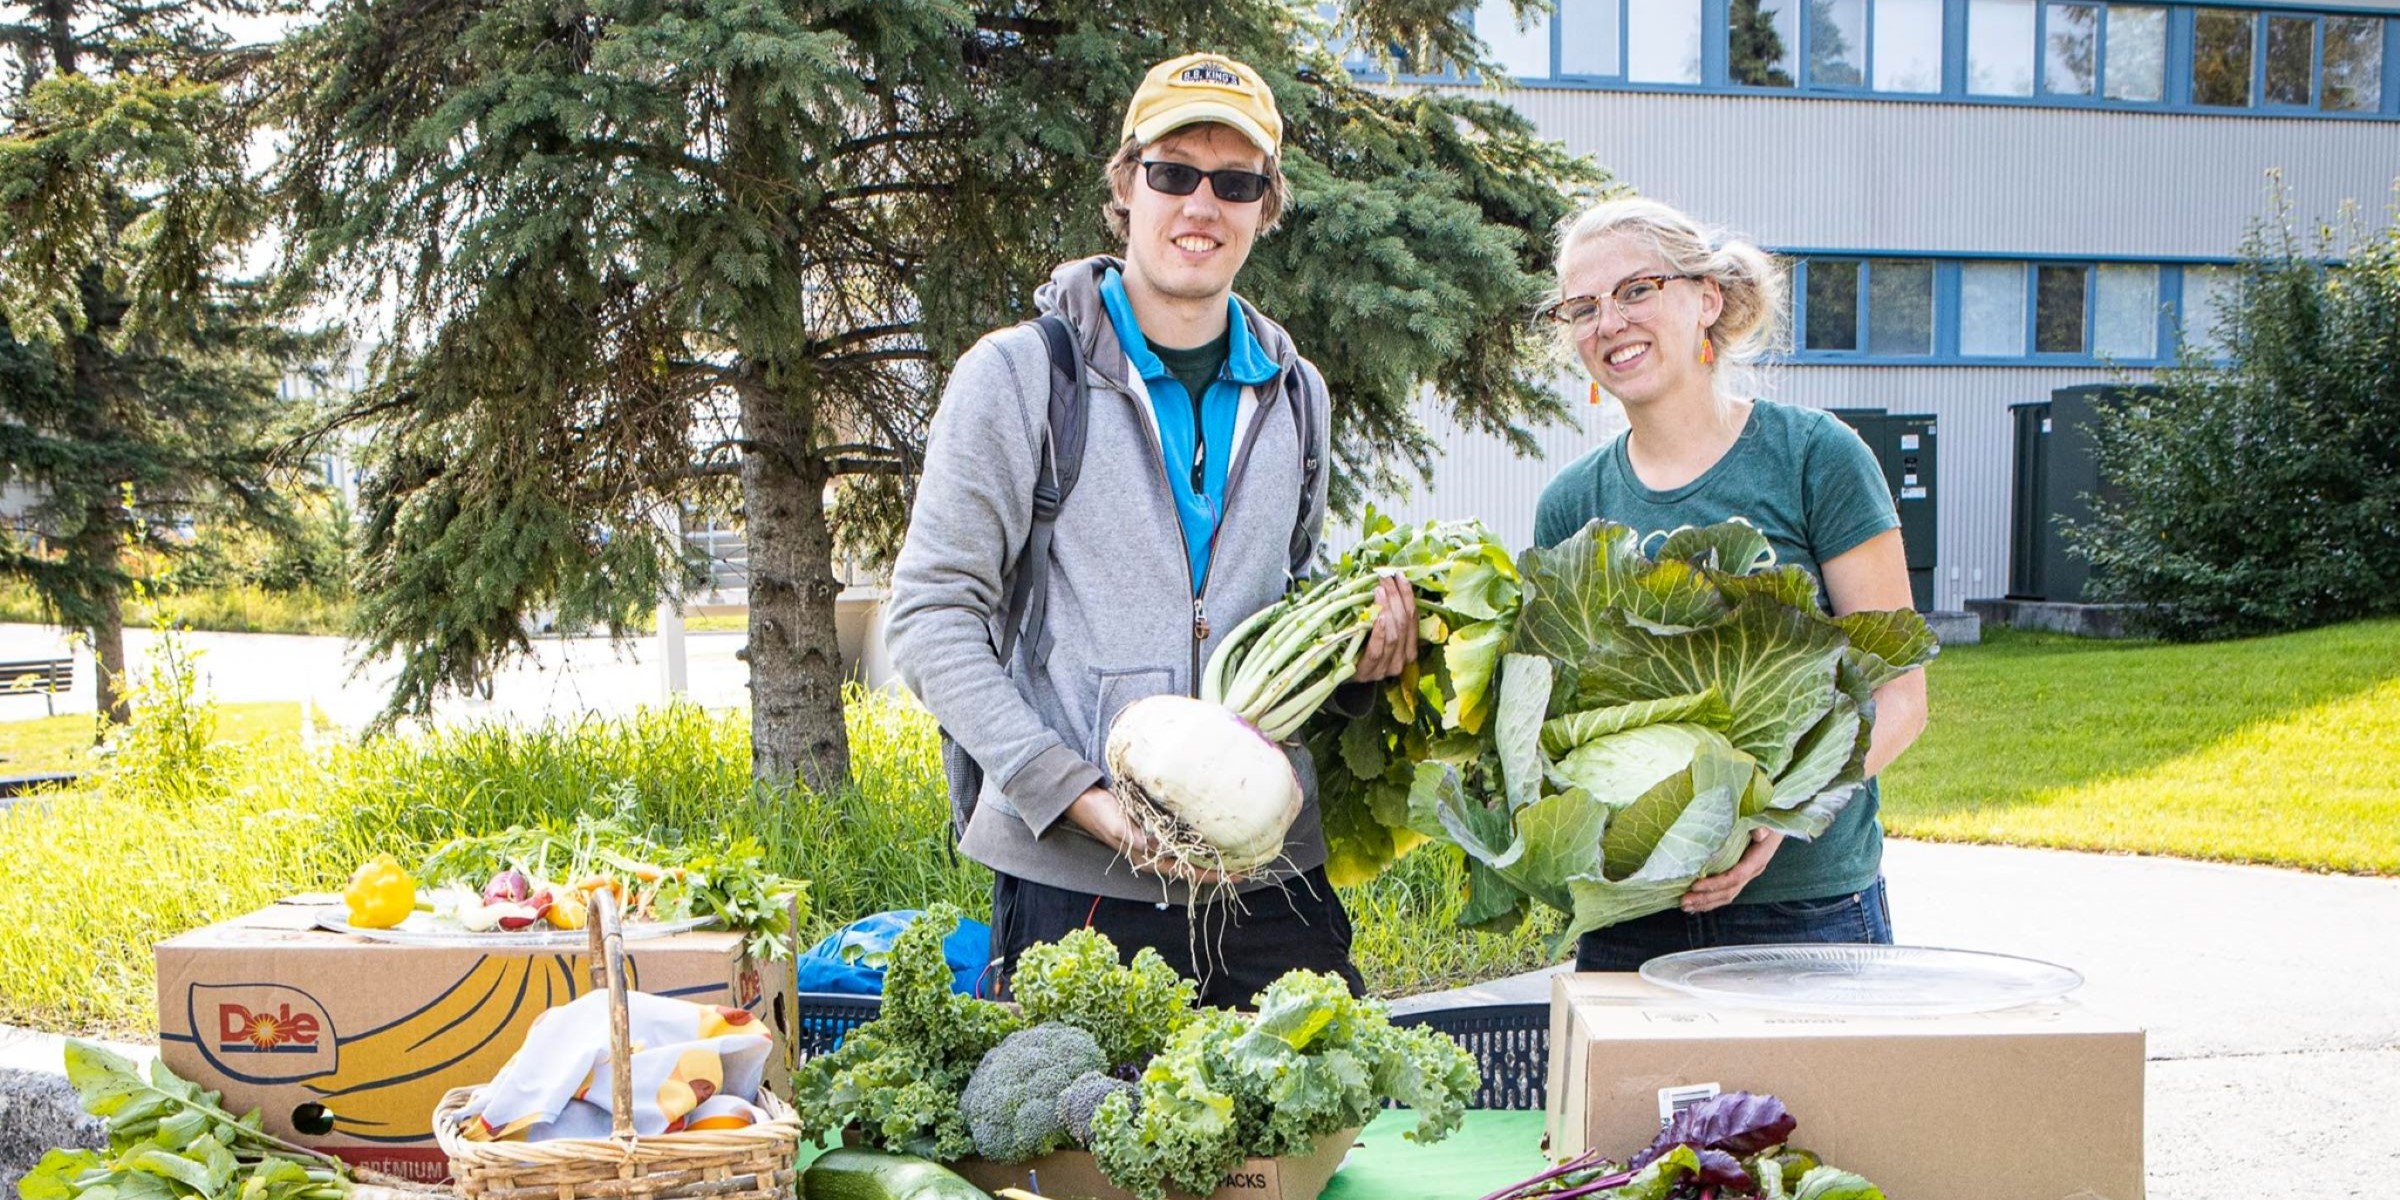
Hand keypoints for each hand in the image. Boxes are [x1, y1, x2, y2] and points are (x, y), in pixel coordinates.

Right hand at [1065, 786, 1231, 884]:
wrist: (1085, 800)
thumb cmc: (1102, 815)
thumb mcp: (1122, 829)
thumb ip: (1143, 840)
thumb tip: (1166, 848)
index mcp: (1151, 860)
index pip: (1190, 873)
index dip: (1216, 875)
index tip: (1241, 874)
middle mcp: (1158, 855)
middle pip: (1196, 866)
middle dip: (1222, 865)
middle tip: (1249, 860)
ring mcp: (1157, 842)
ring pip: (1192, 852)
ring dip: (1214, 851)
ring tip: (1239, 846)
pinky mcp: (1156, 827)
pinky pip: (1185, 836)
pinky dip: (1202, 835)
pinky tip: (1214, 827)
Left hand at [1351, 573, 1419, 682]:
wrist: (1338, 675)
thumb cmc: (1359, 647)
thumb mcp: (1377, 631)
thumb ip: (1387, 615)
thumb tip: (1388, 583)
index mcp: (1409, 650)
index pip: (1413, 618)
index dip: (1408, 596)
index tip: (1400, 576)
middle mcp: (1402, 661)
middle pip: (1403, 624)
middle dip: (1396, 597)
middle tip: (1385, 579)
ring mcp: (1386, 668)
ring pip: (1393, 636)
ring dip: (1388, 610)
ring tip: (1379, 591)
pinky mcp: (1369, 672)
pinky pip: (1377, 650)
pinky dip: (1379, 632)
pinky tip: (1378, 617)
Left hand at [1682, 828, 1783, 912]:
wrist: (1776, 822)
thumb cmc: (1768, 820)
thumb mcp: (1766, 821)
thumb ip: (1762, 827)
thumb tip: (1759, 832)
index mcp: (1756, 860)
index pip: (1734, 877)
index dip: (1714, 883)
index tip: (1695, 884)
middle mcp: (1751, 871)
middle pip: (1728, 891)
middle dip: (1705, 898)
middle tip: (1684, 901)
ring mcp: (1746, 875)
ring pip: (1726, 895)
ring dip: (1705, 902)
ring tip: (1686, 905)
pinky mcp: (1740, 875)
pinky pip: (1726, 891)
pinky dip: (1710, 899)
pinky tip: (1696, 903)